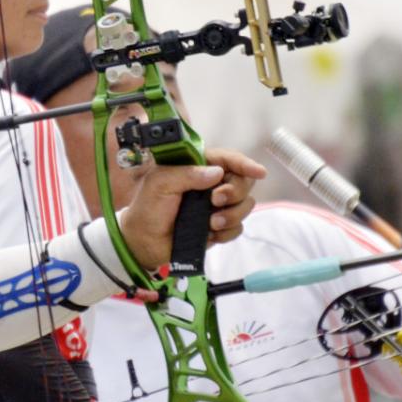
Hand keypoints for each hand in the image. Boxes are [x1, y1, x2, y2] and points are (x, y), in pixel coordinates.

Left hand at [120, 149, 264, 268]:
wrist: (143, 241)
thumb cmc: (147, 208)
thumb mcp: (159, 183)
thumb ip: (186, 174)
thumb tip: (217, 172)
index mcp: (196, 167)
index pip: (227, 159)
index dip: (244, 163)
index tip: (258, 172)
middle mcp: (210, 184)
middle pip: (242, 181)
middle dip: (234, 192)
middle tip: (215, 201)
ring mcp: (216, 206)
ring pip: (245, 205)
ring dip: (232, 215)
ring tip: (211, 224)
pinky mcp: (218, 226)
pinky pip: (238, 227)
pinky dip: (227, 232)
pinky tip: (209, 234)